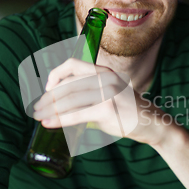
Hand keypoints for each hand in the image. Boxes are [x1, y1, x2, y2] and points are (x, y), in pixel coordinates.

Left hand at [33, 58, 168, 146]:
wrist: (151, 123)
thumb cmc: (127, 111)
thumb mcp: (110, 94)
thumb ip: (89, 94)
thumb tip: (62, 104)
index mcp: (104, 72)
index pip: (73, 65)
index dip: (55, 75)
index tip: (46, 88)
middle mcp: (105, 78)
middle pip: (67, 84)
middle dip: (48, 98)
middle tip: (36, 108)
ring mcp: (107, 93)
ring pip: (69, 100)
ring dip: (50, 109)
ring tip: (39, 117)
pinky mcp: (107, 109)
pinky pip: (77, 114)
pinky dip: (60, 119)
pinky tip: (49, 123)